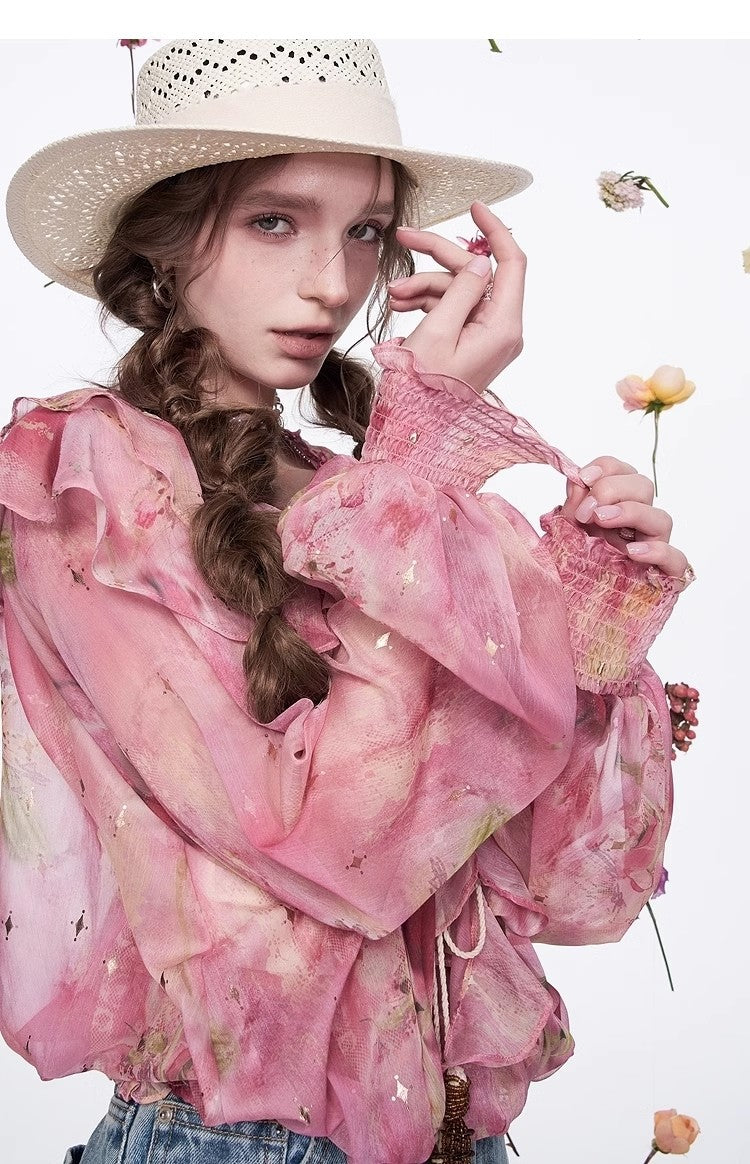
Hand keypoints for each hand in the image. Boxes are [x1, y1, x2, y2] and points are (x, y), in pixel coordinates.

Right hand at [390, 201, 524, 393]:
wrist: (417, 428)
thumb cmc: (425, 390)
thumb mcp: (439, 332)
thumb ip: (461, 290)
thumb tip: (479, 262)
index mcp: (503, 326)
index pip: (511, 262)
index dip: (494, 230)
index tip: (474, 207)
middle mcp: (502, 329)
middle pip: (475, 273)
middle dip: (438, 258)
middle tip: (404, 239)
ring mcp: (487, 336)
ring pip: (458, 290)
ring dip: (424, 286)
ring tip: (394, 296)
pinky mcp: (472, 342)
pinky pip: (453, 309)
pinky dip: (427, 303)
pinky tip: (401, 307)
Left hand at [561, 456, 690, 579]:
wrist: (574, 618)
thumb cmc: (570, 574)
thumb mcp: (563, 535)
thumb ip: (571, 506)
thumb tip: (577, 479)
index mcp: (614, 507)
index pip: (622, 472)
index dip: (606, 468)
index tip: (583, 477)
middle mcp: (637, 524)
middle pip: (644, 487)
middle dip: (613, 489)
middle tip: (587, 511)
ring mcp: (653, 549)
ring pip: (662, 518)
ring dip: (631, 512)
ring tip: (602, 520)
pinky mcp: (664, 578)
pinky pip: (677, 560)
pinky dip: (658, 551)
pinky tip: (632, 552)